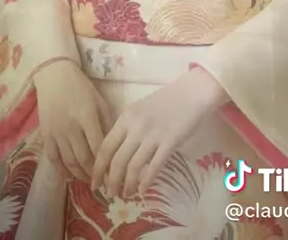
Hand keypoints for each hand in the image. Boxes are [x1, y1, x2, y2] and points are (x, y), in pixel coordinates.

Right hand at [34, 59, 112, 183]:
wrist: (54, 76)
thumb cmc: (81, 87)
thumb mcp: (99, 100)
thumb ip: (106, 122)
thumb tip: (114, 146)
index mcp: (86, 116)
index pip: (98, 147)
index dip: (106, 163)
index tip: (114, 174)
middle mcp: (70, 127)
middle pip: (84, 158)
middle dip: (95, 174)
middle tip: (104, 183)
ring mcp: (56, 132)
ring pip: (69, 161)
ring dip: (80, 175)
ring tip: (90, 181)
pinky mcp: (45, 135)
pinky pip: (53, 158)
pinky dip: (61, 170)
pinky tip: (70, 176)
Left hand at [91, 66, 226, 197]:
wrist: (192, 92)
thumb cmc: (166, 101)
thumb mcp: (139, 110)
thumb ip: (127, 129)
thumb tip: (115, 155)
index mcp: (125, 117)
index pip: (105, 147)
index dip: (98, 169)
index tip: (94, 183)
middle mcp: (136, 127)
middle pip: (117, 161)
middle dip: (111, 181)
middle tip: (111, 194)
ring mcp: (153, 135)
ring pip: (133, 167)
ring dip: (127, 185)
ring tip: (126, 194)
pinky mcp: (170, 142)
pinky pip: (154, 167)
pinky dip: (145, 181)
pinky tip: (142, 190)